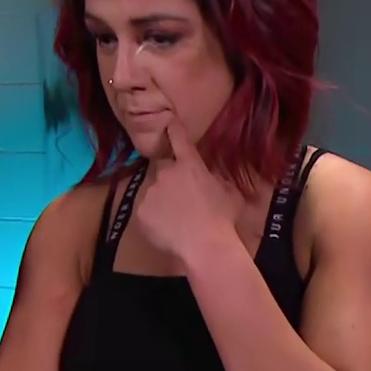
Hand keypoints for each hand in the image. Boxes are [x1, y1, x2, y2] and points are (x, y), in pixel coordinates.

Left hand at [132, 101, 243, 264]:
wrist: (204, 246)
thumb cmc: (222, 219)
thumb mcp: (230, 193)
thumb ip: (217, 179)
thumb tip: (211, 177)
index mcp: (190, 165)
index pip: (179, 139)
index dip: (173, 130)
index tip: (169, 124)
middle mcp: (166, 173)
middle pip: (164, 170)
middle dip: (171, 180)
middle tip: (183, 200)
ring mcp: (151, 192)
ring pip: (154, 192)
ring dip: (163, 201)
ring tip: (177, 220)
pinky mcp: (140, 211)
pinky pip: (146, 212)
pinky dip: (154, 219)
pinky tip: (167, 230)